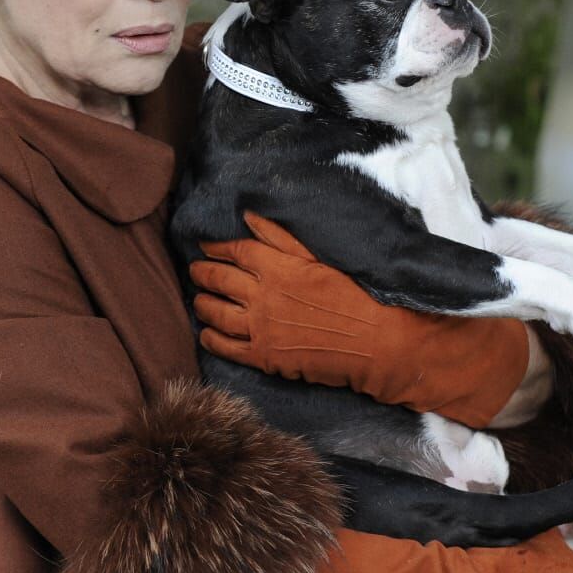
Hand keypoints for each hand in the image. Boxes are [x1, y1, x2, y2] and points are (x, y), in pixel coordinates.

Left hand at [193, 212, 531, 428]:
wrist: (377, 343)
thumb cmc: (357, 296)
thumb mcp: (322, 258)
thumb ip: (282, 237)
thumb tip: (249, 215)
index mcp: (279, 266)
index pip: (236, 250)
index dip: (216, 246)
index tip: (205, 244)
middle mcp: (262, 295)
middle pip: (219, 279)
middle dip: (202, 273)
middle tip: (195, 270)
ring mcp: (260, 328)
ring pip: (215, 313)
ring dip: (202, 303)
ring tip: (198, 299)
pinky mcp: (264, 357)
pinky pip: (225, 346)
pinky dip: (211, 338)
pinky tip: (207, 333)